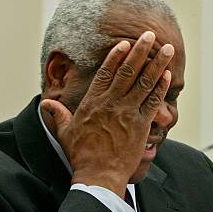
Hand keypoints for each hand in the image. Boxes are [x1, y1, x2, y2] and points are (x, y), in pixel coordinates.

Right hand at [41, 31, 173, 197]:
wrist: (99, 175)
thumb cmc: (82, 156)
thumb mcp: (65, 132)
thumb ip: (57, 115)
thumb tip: (45, 104)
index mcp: (93, 102)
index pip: (106, 73)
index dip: (117, 56)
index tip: (125, 44)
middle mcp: (111, 104)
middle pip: (128, 71)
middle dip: (140, 51)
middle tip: (149, 36)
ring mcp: (127, 113)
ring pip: (144, 83)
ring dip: (157, 64)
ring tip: (167, 50)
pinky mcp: (141, 126)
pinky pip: (153, 102)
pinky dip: (161, 88)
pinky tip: (167, 75)